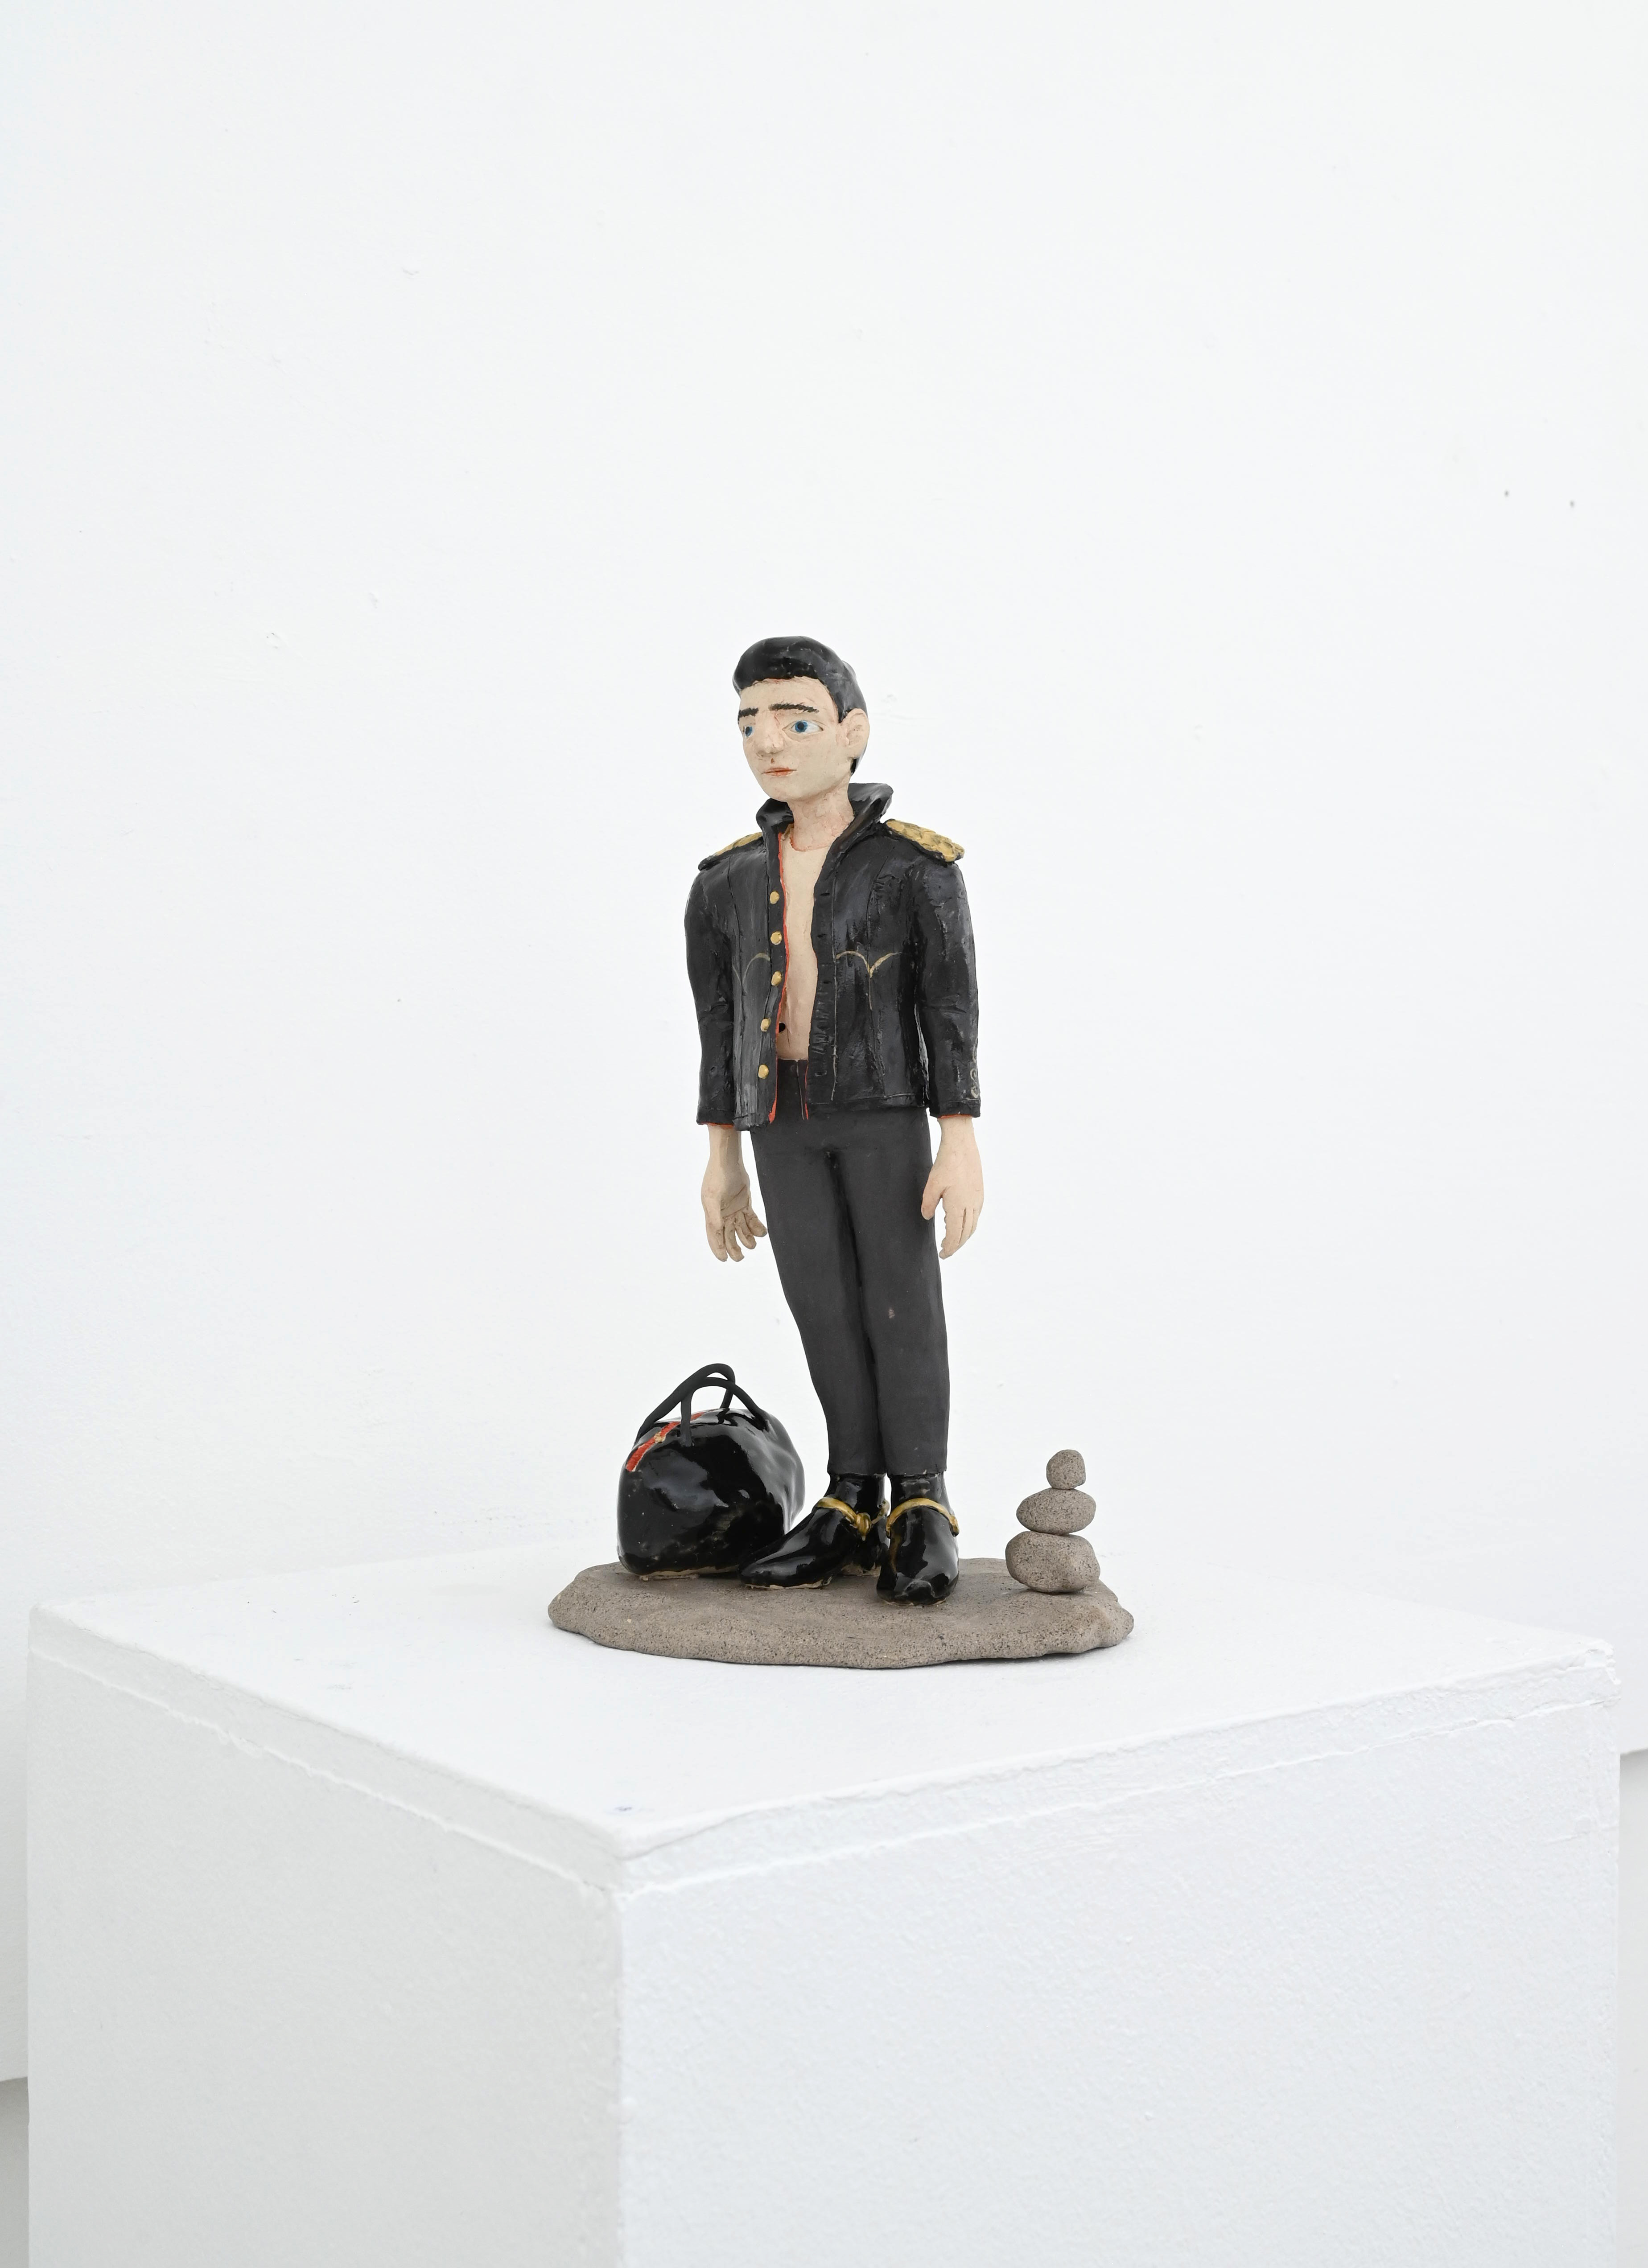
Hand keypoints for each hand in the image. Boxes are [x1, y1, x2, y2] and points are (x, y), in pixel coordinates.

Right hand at [702, 1130, 766, 1262]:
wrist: (729, 1161)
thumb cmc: (717, 1177)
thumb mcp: (712, 1198)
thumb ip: (713, 1216)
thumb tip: (716, 1231)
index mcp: (711, 1214)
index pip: (714, 1235)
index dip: (718, 1248)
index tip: (724, 1260)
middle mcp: (722, 1213)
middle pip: (728, 1235)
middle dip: (733, 1248)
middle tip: (740, 1258)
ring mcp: (733, 1208)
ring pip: (740, 1228)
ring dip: (746, 1238)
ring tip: (753, 1245)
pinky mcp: (744, 1202)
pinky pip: (750, 1218)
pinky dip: (756, 1226)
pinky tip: (762, 1233)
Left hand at [920, 1117, 983, 1257]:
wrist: (961, 1145)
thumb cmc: (946, 1163)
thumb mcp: (931, 1185)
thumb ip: (928, 1205)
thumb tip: (928, 1217)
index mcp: (959, 1206)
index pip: (956, 1235)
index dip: (950, 1248)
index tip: (942, 1254)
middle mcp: (972, 1205)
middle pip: (966, 1234)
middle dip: (956, 1245)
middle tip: (946, 1250)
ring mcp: (978, 1199)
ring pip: (973, 1225)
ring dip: (963, 1236)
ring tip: (952, 1240)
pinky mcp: (980, 1193)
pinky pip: (976, 1215)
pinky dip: (969, 1224)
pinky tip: (960, 1222)